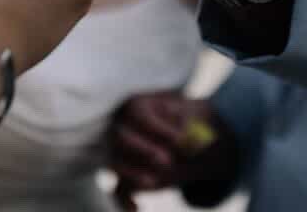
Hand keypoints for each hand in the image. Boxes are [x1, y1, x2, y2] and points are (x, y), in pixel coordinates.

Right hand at [109, 91, 237, 205]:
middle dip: (142, 149)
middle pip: (121, 137)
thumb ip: (189, 127)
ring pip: (116, 163)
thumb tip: (187, 139)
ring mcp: (121, 152)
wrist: (186, 137)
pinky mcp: (125, 175)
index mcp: (137, 105)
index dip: (158, 128)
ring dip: (132, 173)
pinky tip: (136, 208)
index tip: (179, 139)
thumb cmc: (186, 121)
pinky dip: (125, 200)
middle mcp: (123, 126)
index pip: (138, 113)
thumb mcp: (190, 118)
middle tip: (166, 161)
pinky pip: (118, 188)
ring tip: (152, 181)